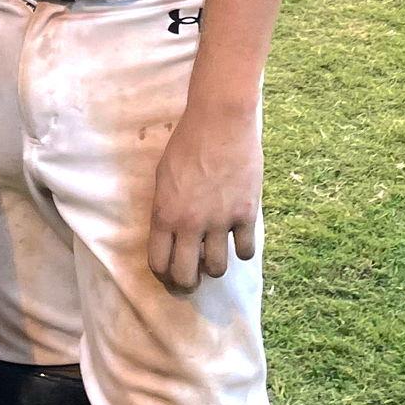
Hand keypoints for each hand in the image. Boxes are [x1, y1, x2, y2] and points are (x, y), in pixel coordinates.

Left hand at [148, 103, 260, 292]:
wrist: (220, 121)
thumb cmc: (187, 142)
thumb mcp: (163, 176)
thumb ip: (165, 208)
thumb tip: (170, 235)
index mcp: (165, 214)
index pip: (159, 264)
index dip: (163, 275)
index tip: (170, 273)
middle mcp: (190, 224)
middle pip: (186, 276)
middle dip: (188, 282)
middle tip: (193, 277)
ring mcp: (220, 221)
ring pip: (217, 269)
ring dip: (215, 266)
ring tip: (215, 255)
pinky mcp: (245, 214)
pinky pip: (245, 251)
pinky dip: (242, 250)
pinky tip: (238, 238)